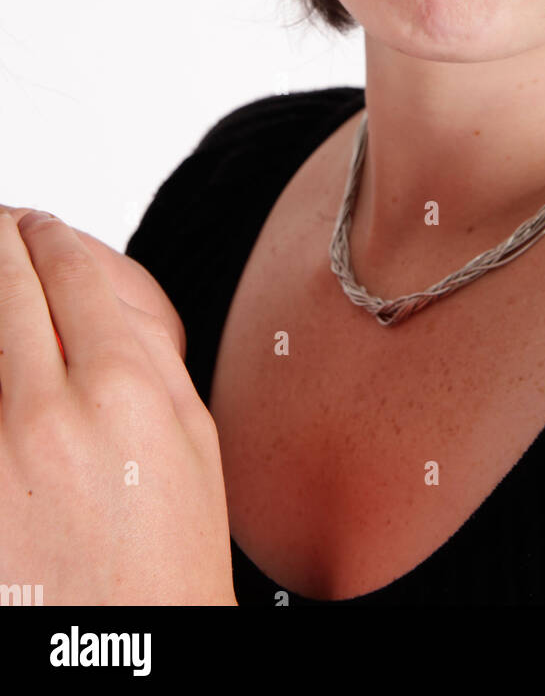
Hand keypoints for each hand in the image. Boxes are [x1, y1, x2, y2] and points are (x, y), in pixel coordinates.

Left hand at [0, 209, 236, 603]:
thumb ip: (149, 358)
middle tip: (0, 227)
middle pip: (8, 286)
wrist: (125, 656)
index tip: (39, 226)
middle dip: (1, 246)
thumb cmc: (168, 563)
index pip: (72, 273)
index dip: (49, 237)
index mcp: (129, 389)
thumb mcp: (191, 441)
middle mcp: (52, 411)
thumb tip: (99, 302)